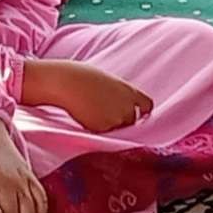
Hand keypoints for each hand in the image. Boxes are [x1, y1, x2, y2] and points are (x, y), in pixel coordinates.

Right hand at [20, 57, 153, 132]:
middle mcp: (127, 106)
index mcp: (129, 90)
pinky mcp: (104, 129)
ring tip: (91, 111)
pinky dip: (97, 130)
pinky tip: (86, 117)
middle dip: (121, 120)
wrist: (66, 83)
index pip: (147, 105)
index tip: (136, 114)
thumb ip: (119, 95)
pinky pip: (104, 134)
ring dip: (109, 126)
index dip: (142, 112)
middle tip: (102, 112)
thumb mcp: (107, 81)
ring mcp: (117, 118)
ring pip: (117, 129)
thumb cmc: (81, 78)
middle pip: (131, 120)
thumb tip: (123, 108)